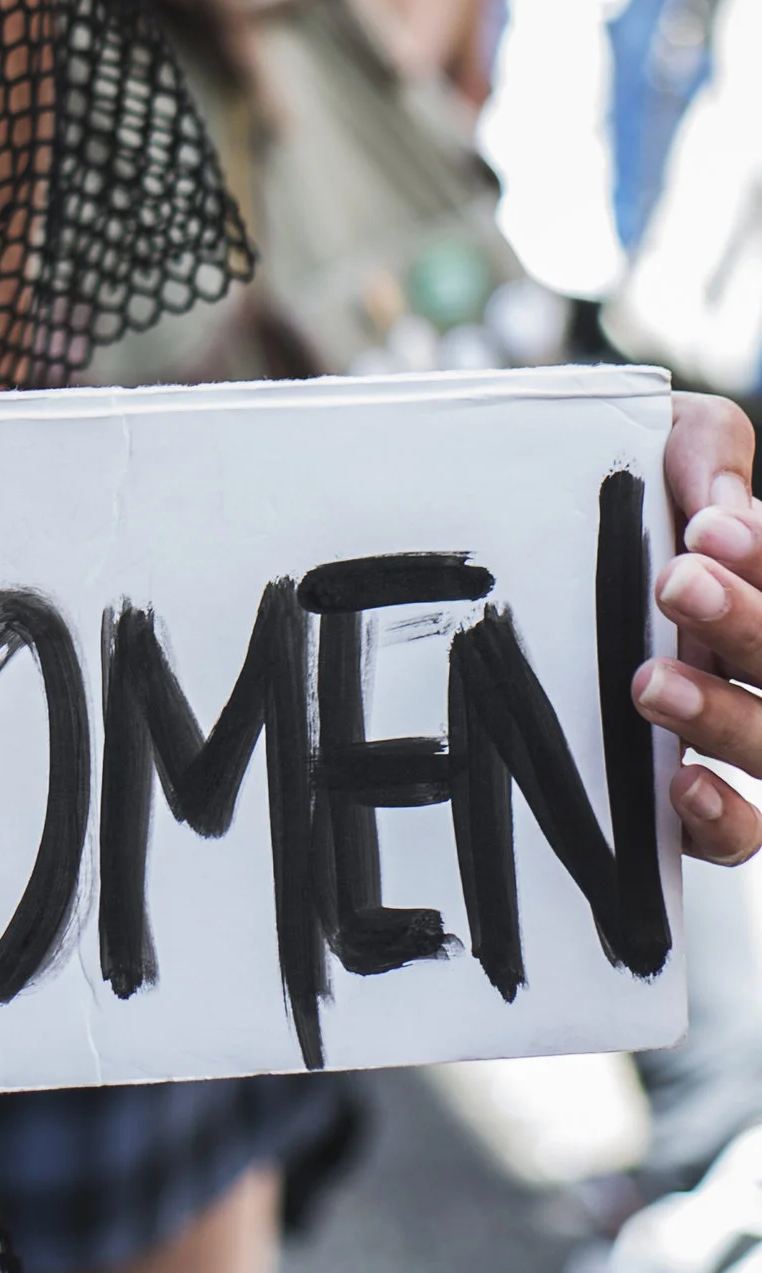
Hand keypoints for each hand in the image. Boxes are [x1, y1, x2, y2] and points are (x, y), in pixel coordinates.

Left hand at [634, 394, 761, 866]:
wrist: (531, 538)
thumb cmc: (621, 493)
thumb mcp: (658, 440)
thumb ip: (701, 448)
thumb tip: (721, 503)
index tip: (708, 529)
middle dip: (749, 623)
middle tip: (677, 582)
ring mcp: (745, 729)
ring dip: (721, 715)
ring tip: (648, 681)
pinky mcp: (703, 796)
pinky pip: (742, 833)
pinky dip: (723, 817)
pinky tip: (680, 784)